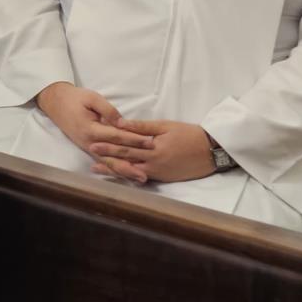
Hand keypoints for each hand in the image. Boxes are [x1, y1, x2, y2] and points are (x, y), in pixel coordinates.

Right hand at [36, 82, 156, 180]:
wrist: (55, 103)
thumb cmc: (74, 98)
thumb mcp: (91, 98)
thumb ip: (108, 110)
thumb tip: (122, 122)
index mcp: (91, 129)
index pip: (116, 136)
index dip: (134, 139)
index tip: (150, 142)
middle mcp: (90, 143)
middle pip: (113, 156)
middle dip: (132, 163)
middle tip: (149, 170)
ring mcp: (88, 148)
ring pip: (108, 163)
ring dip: (125, 171)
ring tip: (140, 179)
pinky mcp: (89, 149)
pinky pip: (104, 162)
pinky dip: (115, 169)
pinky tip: (126, 174)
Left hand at [95, 120, 217, 184]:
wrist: (211, 152)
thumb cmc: (189, 135)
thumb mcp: (167, 126)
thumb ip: (143, 127)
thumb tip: (122, 123)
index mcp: (153, 147)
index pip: (127, 145)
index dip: (109, 144)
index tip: (94, 142)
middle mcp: (153, 163)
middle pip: (126, 159)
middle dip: (107, 156)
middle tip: (90, 154)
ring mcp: (157, 172)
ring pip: (131, 170)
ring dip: (114, 168)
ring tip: (97, 168)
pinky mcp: (163, 178)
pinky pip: (142, 177)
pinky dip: (128, 175)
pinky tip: (118, 174)